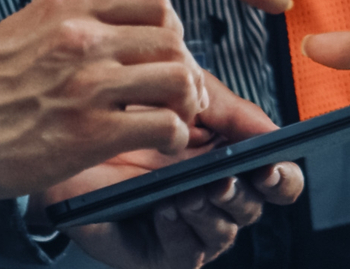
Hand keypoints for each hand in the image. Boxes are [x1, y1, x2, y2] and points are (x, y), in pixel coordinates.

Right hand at [0, 0, 213, 203]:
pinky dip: (173, 137)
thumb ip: (69, 22)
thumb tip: (116, 29)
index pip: (154, 1)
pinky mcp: (92, 132)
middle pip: (173, 40)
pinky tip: (158, 144)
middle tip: (174, 94)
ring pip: (179, 79)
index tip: (163, 53)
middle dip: (184, 69)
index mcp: (66, 7)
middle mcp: (81, 37)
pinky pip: (165, 125)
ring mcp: (88, 84)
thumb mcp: (20, 29)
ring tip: (172, 118)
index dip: (170, 30)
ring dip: (185, 103)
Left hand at [39, 75, 308, 268]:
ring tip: (186, 191)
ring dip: (210, 211)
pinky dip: (181, 231)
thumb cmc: (128, 121)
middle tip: (222, 179)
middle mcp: (217, 197)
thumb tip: (271, 130)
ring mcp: (193, 227)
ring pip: (226, 231)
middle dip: (242, 194)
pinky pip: (189, 252)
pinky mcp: (164, 252)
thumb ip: (230, 110)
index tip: (268, 167)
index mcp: (231, 161)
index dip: (281, 176)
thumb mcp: (184, 98)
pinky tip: (165, 209)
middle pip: (256, 207)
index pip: (277, 179)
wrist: (68, 143)